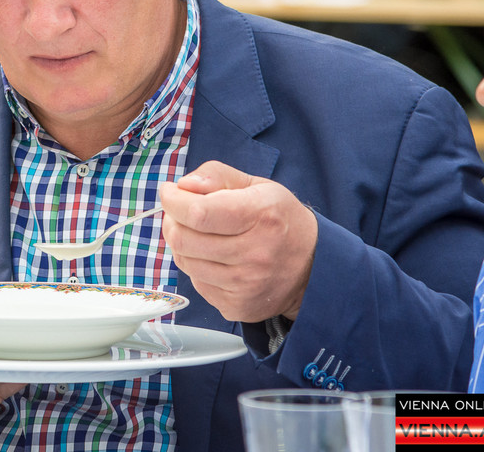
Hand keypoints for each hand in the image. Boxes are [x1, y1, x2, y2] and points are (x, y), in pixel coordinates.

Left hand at [158, 161, 317, 322]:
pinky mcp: (237, 306)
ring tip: (199, 234)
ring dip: (182, 244)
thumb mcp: (257, 186)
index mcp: (262, 216)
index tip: (170, 192)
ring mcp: (246, 285)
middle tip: (179, 212)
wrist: (313, 267)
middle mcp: (255, 254)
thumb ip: (217, 175)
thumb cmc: (280, 220)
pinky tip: (214, 257)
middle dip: (172, 220)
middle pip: (183, 239)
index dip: (174, 200)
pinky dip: (196, 266)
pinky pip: (196, 283)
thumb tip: (184, 185)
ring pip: (184, 262)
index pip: (198, 212)